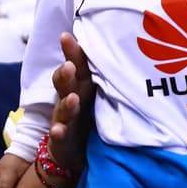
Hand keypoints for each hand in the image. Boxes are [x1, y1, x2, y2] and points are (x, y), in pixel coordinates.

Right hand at [46, 32, 93, 173]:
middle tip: (69, 65)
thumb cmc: (89, 115)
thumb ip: (106, 74)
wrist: (73, 152)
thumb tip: (128, 49)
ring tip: (72, 98)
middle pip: (66, 83)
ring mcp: (64, 119)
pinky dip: (58, 132)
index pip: (78, 65)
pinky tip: (58, 131)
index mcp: (82, 86)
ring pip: (63, 108)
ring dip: (67, 103)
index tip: (66, 36)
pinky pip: (59, 136)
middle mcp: (71, 99)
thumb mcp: (98, 94)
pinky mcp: (61, 139)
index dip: (72, 51)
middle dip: (66, 73)